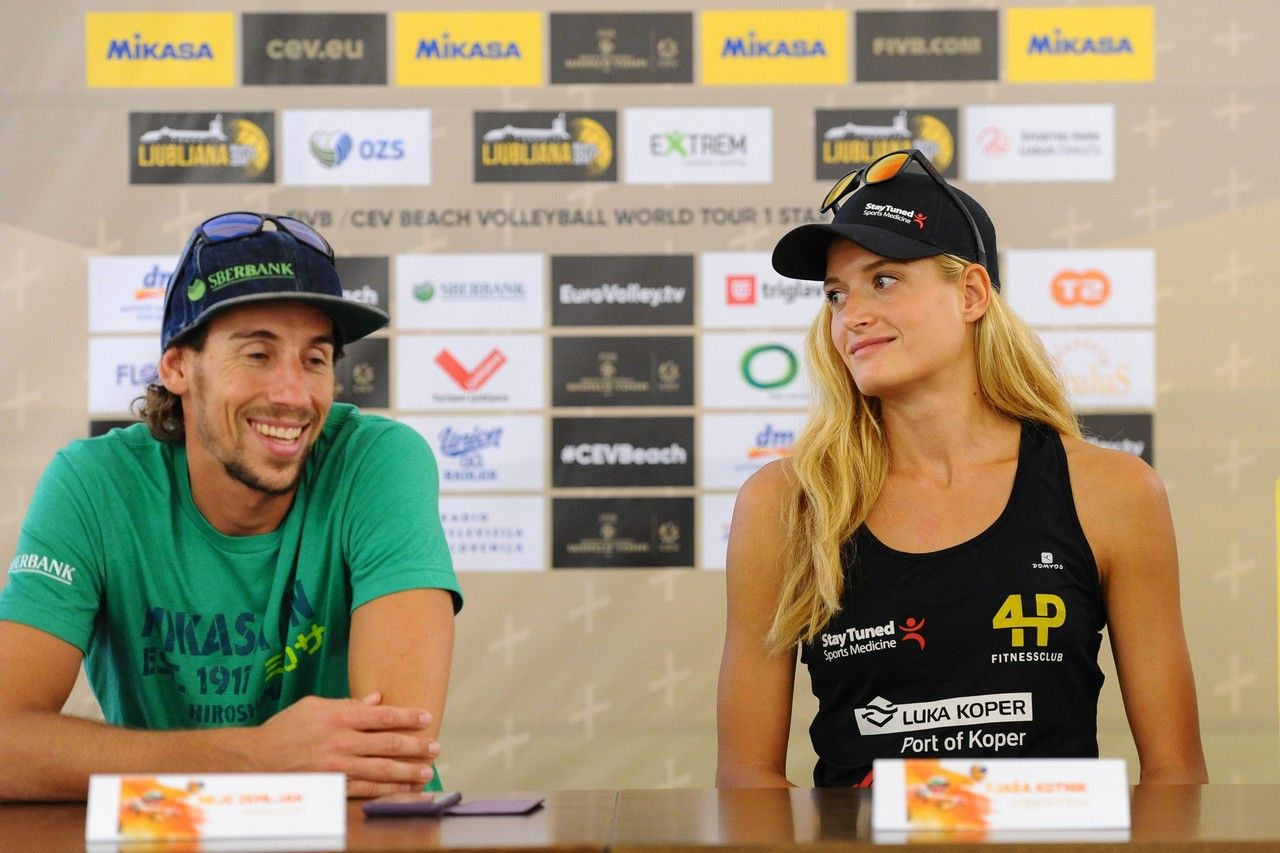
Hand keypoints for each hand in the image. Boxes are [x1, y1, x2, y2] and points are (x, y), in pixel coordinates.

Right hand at [256, 692, 439, 797]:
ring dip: (408, 771)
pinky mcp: (334, 787)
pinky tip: (405, 791)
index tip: (426, 717)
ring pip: (382, 770)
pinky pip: (367, 791)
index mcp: (339, 718)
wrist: (256, 760)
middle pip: (388, 744)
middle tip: (436, 747)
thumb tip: (376, 699)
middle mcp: (342, 743)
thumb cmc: (286, 728)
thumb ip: (347, 704)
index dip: (408, 717)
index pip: (383, 716)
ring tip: (427, 771)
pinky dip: (389, 791)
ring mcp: (339, 768)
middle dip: (416, 746)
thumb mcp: (314, 706)